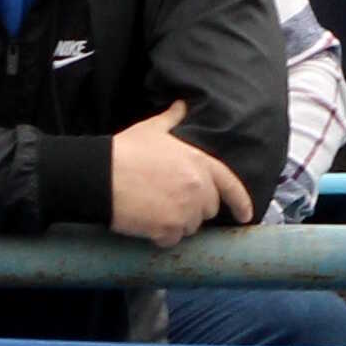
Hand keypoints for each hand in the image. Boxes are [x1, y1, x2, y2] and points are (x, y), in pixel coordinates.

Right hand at [106, 101, 251, 248]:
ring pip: (191, 226)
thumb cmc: (125, 151)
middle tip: (168, 198)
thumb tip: (181, 106)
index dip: (240, 202)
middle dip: (193, 207)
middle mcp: (198, 189)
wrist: (101, 176)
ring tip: (154, 208)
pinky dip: (162, 236)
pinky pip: (172, 240)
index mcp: (199, 163)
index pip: (230, 185)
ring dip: (177, 222)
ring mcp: (185, 211)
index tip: (245, 215)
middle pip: (208, 209)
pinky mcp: (168, 230)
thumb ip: (172, 119)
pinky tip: (146, 222)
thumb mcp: (151, 129)